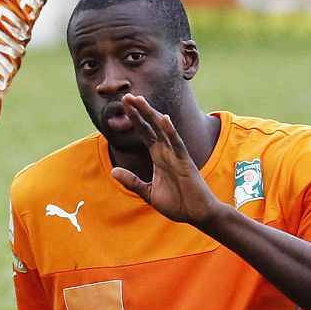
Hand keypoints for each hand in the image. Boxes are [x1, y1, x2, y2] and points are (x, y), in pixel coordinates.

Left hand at [110, 94, 223, 226]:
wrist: (196, 214)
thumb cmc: (177, 203)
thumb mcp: (148, 192)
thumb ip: (132, 181)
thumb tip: (114, 171)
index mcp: (158, 156)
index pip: (144, 132)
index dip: (135, 119)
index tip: (124, 104)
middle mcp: (166, 151)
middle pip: (151, 126)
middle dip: (139, 111)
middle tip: (127, 96)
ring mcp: (176, 154)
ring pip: (162, 130)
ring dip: (151, 115)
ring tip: (140, 100)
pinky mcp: (185, 161)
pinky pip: (177, 144)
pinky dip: (170, 131)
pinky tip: (164, 119)